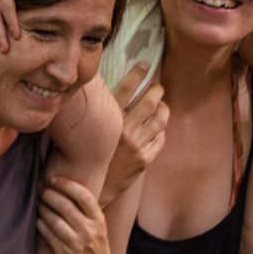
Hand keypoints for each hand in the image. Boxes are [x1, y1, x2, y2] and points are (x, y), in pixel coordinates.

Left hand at [37, 177, 109, 253]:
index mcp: (99, 221)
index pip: (84, 196)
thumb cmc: (94, 246)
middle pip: (66, 206)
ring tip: (38, 204)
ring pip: (55, 220)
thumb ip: (87, 211)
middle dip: (50, 195)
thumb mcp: (99, 228)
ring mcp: (77, 243)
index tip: (54, 179)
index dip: (67, 184)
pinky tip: (38, 220)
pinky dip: (41, 225)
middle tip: (42, 191)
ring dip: (43, 209)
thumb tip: (68, 187)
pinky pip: (49, 235)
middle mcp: (89, 231)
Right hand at [102, 61, 168, 201]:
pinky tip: (157, 128)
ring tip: (162, 106)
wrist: (92, 188)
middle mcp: (124, 132)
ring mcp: (137, 146)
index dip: (137, 73)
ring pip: (160, 119)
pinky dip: (161, 131)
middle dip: (157, 90)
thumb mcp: (89, 132)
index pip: (125, 89)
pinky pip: (161, 138)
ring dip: (164, 109)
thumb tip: (103, 91)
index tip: (145, 65)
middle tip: (157, 86)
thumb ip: (99, 114)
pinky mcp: (145, 159)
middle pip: (150, 102)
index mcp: (108, 121)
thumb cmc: (88, 156)